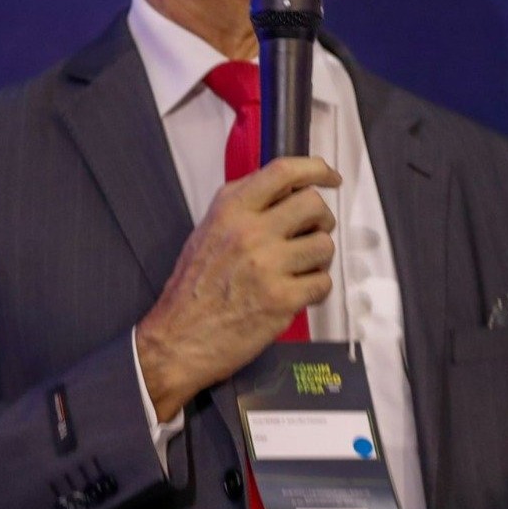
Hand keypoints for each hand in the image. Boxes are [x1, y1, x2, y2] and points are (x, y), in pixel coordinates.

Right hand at [135, 156, 340, 418]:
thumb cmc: (193, 289)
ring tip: (300, 270)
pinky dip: (316, 289)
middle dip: (322, 220)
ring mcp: (267, 264)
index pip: (283, 171)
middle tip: (314, 233)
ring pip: (324, 245)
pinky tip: (298, 294)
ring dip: (319, 259)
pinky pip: (322, 283)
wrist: (177, 339)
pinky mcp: (281, 299)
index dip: (316, 169)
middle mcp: (249, 231)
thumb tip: (287, 192)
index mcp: (230, 210)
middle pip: (313, 204)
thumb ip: (244, 207)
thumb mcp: (208, 231)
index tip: (330, 177)